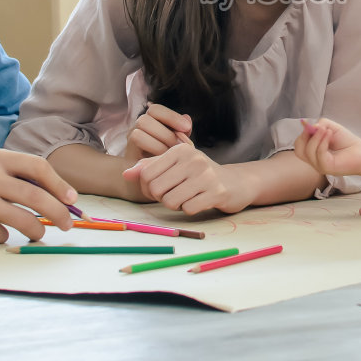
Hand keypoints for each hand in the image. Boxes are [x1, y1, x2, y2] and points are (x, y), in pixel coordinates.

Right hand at [0, 147, 78, 243]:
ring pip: (26, 220)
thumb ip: (11, 177)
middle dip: (59, 213)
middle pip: (37, 196)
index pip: (36, 167)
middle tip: (68, 224)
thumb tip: (56, 197)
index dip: (59, 184)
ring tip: (37, 234)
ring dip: (37, 230)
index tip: (72, 200)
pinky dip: (2, 237)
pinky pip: (1, 235)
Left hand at [121, 143, 250, 214]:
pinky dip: (190, 209)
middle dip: (161, 197)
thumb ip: (150, 167)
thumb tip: (125, 174)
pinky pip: (188, 209)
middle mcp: (192, 159)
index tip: (160, 188)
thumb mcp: (175, 165)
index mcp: (179, 150)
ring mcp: (206, 175)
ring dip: (175, 205)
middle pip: (156, 189)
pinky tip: (199, 201)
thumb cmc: (200, 174)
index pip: (146, 173)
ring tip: (187, 197)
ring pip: (170, 201)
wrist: (236, 182)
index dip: (147, 187)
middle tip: (174, 194)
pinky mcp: (217, 192)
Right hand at [122, 103, 192, 161]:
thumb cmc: (168, 162)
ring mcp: (131, 139)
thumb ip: (182, 132)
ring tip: (172, 153)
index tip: (187, 128)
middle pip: (146, 118)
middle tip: (179, 145)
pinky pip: (138, 139)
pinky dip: (154, 148)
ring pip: (140, 127)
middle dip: (166, 131)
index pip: (156, 109)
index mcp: (150, 122)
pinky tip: (164, 160)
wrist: (153, 184)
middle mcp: (138, 128)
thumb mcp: (178, 146)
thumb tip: (187, 119)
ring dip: (160, 140)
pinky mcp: (127, 152)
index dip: (171, 116)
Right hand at [292, 118, 360, 176]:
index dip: (302, 134)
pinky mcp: (327, 168)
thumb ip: (320, 124)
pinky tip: (330, 134)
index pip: (299, 146)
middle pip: (299, 150)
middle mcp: (314, 160)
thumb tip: (309, 126)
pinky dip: (323, 142)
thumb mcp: (331, 128)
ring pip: (308, 152)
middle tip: (316, 128)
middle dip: (304, 137)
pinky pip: (319, 154)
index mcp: (313, 152)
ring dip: (316, 137)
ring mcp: (320, 165)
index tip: (309, 125)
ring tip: (326, 129)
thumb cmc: (347, 142)